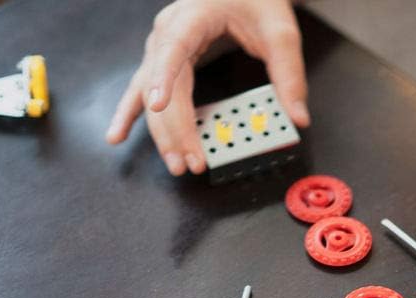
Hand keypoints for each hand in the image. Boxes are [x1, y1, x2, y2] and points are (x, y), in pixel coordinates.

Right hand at [105, 0, 309, 175]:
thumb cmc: (255, 0)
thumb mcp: (280, 33)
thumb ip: (289, 75)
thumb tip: (298, 117)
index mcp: (194, 16)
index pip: (174, 48)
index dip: (164, 78)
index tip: (159, 104)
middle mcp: (169, 31)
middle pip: (164, 84)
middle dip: (175, 128)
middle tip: (190, 162)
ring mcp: (163, 46)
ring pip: (152, 93)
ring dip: (162, 132)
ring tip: (175, 163)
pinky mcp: (166, 61)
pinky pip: (143, 89)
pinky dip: (131, 113)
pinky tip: (117, 135)